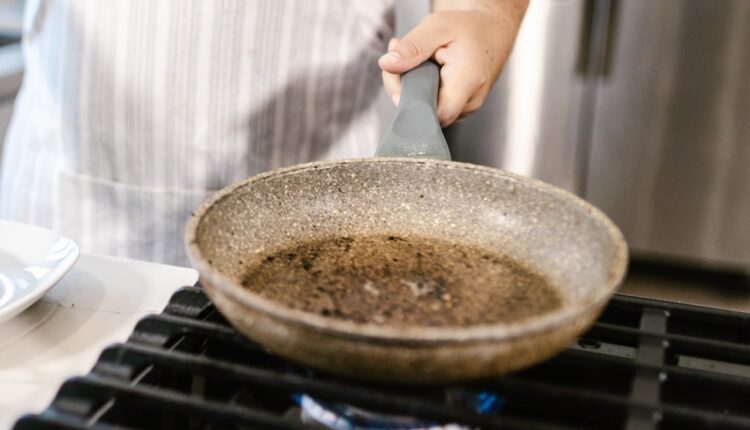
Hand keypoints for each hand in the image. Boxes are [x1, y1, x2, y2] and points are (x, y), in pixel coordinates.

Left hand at [378, 0, 527, 126]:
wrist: (491, 32)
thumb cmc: (469, 28)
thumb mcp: (437, 27)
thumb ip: (412, 47)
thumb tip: (387, 64)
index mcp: (468, 80)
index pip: (436, 115)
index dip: (411, 105)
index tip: (401, 80)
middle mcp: (470, 101)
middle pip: (426, 113)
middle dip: (405, 89)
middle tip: (402, 59)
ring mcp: (465, 108)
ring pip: (427, 111)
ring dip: (412, 88)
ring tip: (417, 60)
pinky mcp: (459, 109)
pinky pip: (433, 107)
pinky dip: (421, 90)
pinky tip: (424, 71)